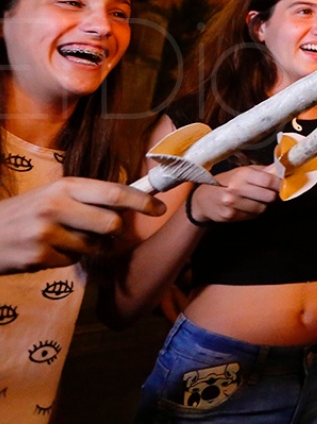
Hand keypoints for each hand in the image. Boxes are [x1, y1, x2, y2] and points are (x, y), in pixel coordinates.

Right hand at [0, 178, 165, 274]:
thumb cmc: (25, 213)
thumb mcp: (54, 195)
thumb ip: (88, 199)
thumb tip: (129, 205)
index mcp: (65, 186)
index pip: (114, 193)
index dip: (142, 201)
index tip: (160, 208)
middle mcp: (56, 206)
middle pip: (111, 225)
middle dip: (112, 232)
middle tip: (97, 231)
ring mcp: (46, 232)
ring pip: (94, 246)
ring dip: (85, 247)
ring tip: (61, 238)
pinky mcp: (39, 256)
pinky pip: (72, 261)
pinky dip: (65, 258)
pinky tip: (46, 250)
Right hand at [189, 165, 279, 222]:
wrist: (202, 199)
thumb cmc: (224, 183)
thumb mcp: (240, 172)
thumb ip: (261, 171)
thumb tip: (279, 169)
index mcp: (241, 174)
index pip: (269, 181)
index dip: (279, 184)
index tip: (282, 185)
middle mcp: (236, 188)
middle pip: (269, 196)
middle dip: (272, 196)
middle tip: (269, 193)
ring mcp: (232, 203)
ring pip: (262, 208)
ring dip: (263, 205)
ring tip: (255, 200)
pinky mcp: (230, 216)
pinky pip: (252, 216)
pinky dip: (253, 212)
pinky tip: (246, 206)